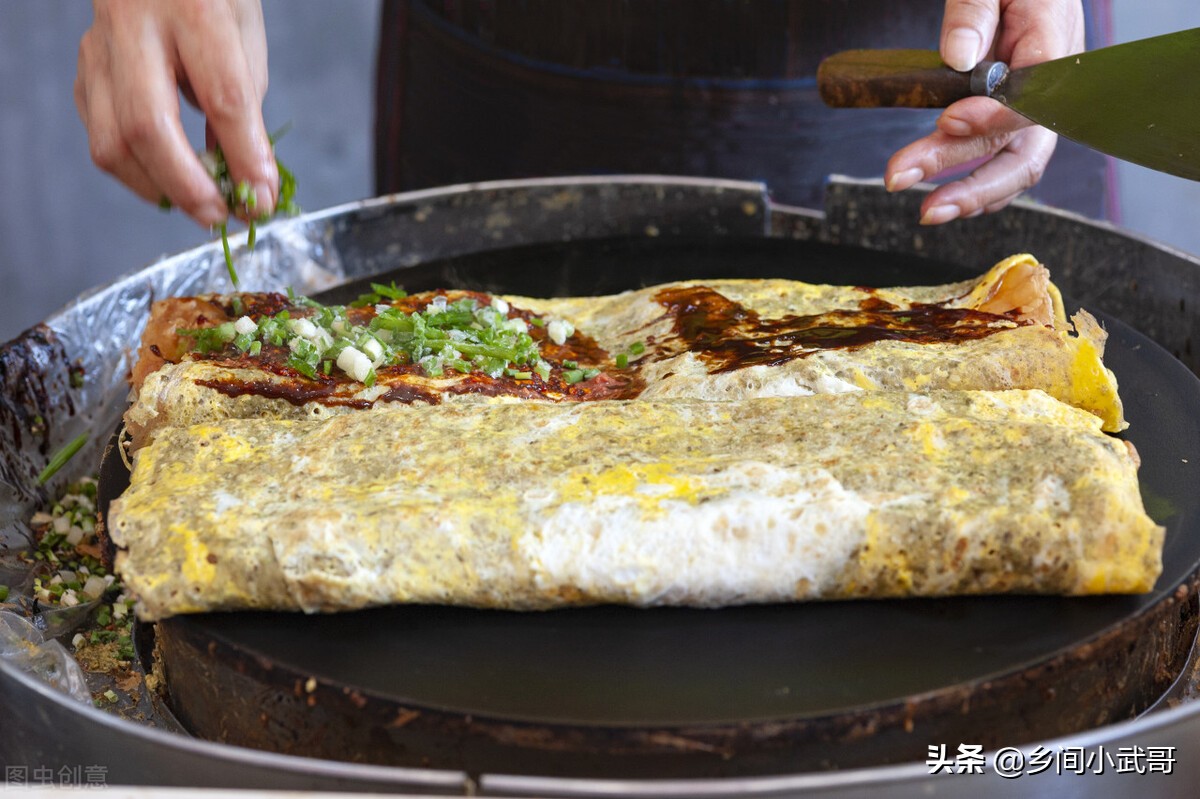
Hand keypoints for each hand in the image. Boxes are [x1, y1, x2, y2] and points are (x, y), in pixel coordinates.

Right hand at [75, 0, 275, 226]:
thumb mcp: (244, 38)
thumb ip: (244, 108)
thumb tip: (246, 179)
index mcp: (195, 10)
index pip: (223, 99)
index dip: (243, 159)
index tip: (261, 200)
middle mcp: (135, 25)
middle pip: (147, 127)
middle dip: (187, 187)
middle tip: (219, 216)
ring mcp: (99, 48)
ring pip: (111, 141)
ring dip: (157, 188)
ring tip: (197, 203)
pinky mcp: (84, 69)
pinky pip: (100, 135)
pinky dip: (135, 169)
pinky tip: (165, 175)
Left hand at [885, 0, 1085, 223]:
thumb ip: (973, 11)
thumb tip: (958, 58)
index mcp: (1054, 43)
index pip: (1031, 98)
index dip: (990, 117)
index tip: (946, 121)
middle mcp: (1053, 86)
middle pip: (1024, 148)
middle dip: (970, 177)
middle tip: (911, 186)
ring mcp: (1039, 108)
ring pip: (1017, 165)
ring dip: (972, 194)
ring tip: (926, 211)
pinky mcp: (1019, 119)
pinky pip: (1008, 161)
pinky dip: (980, 188)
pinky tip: (947, 201)